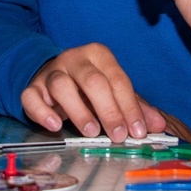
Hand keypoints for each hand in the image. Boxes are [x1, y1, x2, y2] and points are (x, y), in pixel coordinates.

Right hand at [20, 43, 166, 140]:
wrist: (53, 76)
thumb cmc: (88, 86)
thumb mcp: (113, 91)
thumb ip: (135, 106)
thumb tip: (159, 126)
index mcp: (99, 54)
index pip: (117, 79)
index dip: (129, 106)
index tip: (137, 131)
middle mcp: (74, 58)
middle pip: (92, 80)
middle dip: (108, 110)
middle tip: (117, 135)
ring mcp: (51, 71)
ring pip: (61, 85)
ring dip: (78, 111)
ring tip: (91, 131)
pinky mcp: (32, 87)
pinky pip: (32, 97)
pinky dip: (43, 112)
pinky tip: (56, 125)